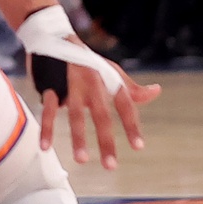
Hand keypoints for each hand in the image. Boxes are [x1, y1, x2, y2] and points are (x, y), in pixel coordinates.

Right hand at [37, 54, 156, 169]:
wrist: (53, 37)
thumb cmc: (86, 60)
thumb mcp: (110, 70)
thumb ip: (131, 87)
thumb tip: (157, 91)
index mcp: (108, 79)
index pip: (125, 105)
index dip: (132, 126)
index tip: (138, 147)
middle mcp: (92, 82)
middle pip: (101, 115)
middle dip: (106, 141)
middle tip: (111, 166)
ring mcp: (70, 84)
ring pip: (75, 115)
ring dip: (78, 138)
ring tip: (81, 160)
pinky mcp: (49, 86)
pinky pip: (47, 110)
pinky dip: (46, 129)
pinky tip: (45, 147)